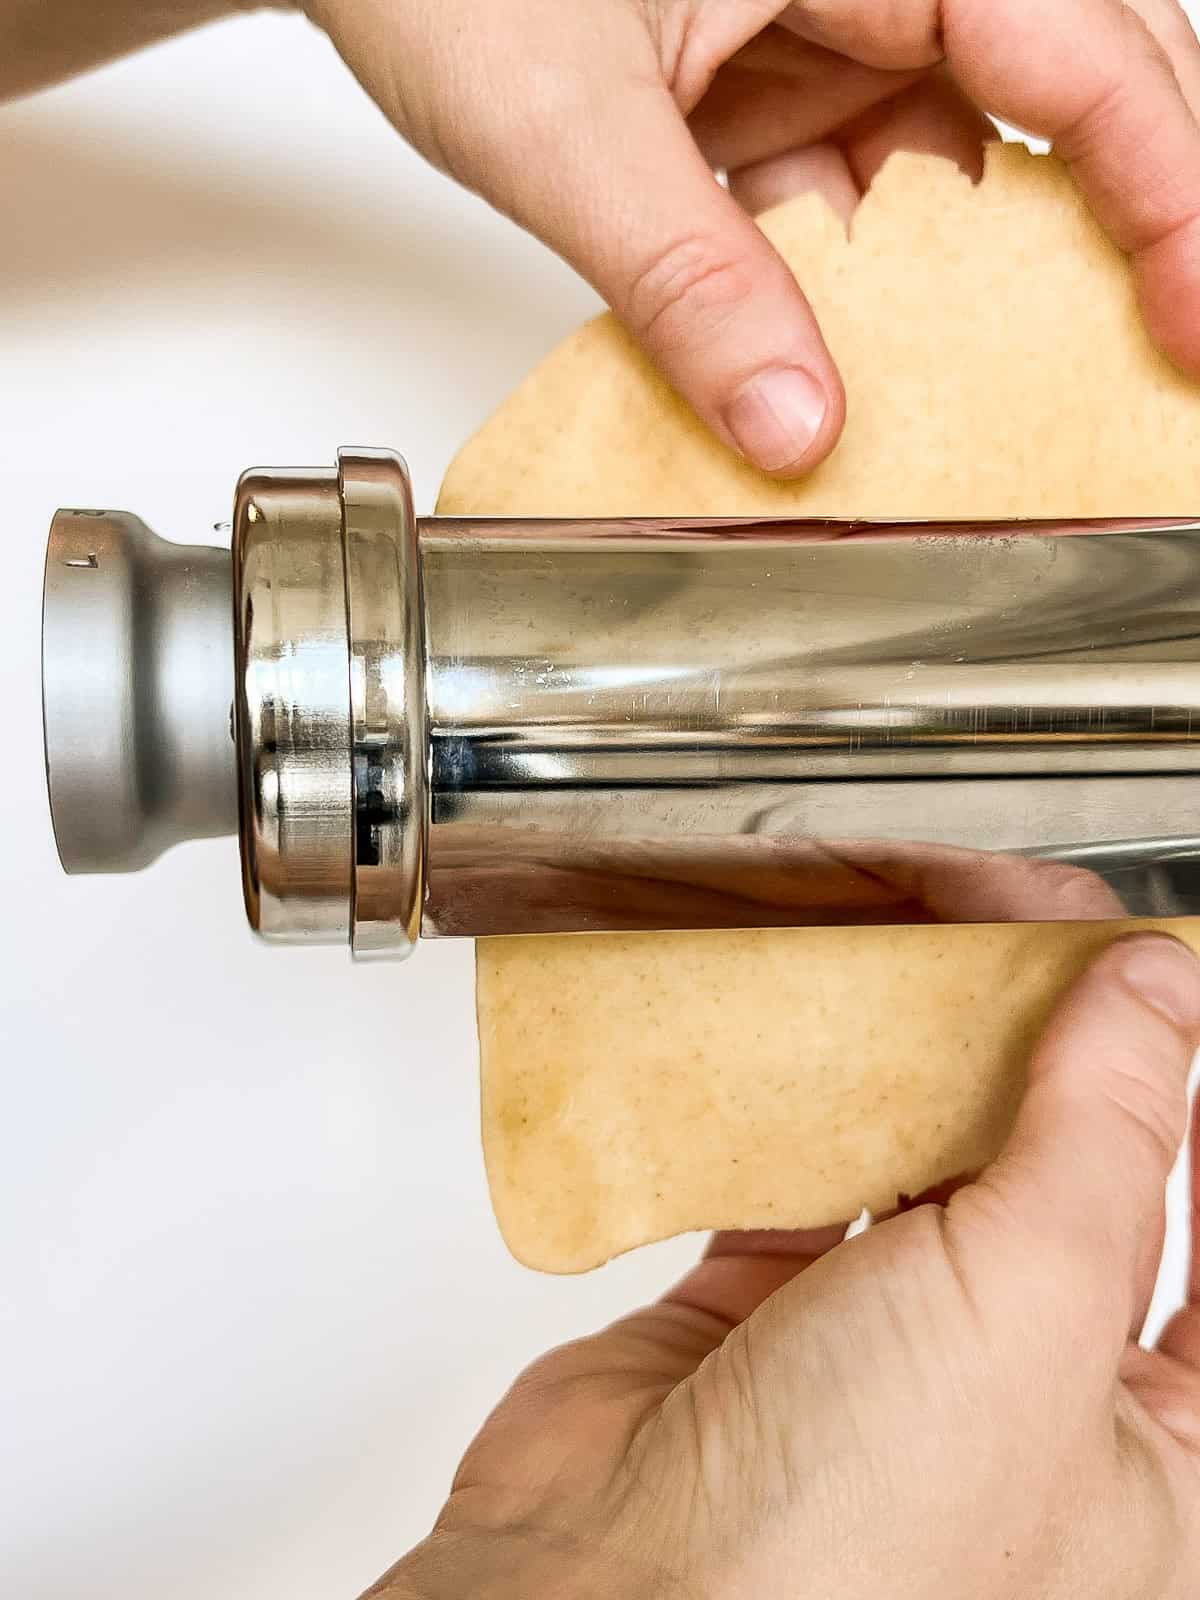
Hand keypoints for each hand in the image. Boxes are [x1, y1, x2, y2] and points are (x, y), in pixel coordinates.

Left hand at [305, 0, 1199, 476]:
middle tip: (1151, 374)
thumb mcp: (566, 123)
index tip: (1191, 325)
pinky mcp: (787, 94)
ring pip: (972, 171)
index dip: (1168, 194)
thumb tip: (792, 427)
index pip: (1082, 51)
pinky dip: (872, 298)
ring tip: (1011, 411)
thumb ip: (685, 275)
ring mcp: (839, 31)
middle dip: (1119, 236)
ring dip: (980, 297)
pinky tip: (865, 378)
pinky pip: (871, 204)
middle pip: (1071, 97)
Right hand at [368, 933, 1199, 1597]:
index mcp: (1155, 1465)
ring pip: (932, 1170)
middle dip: (1056, 1065)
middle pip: (1071, 1190)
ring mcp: (891, 1360)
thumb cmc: (843, 1557)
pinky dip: (806, 1107)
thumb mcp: (1034, 1314)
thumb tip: (1155, 991)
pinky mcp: (768, 1319)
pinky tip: (820, 1042)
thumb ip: (1101, 1132)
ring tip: (934, 968)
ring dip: (925, 1072)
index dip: (1199, 1111)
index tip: (1169, 995)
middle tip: (1036, 952)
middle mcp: (1027, 1411)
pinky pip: (806, 1179)